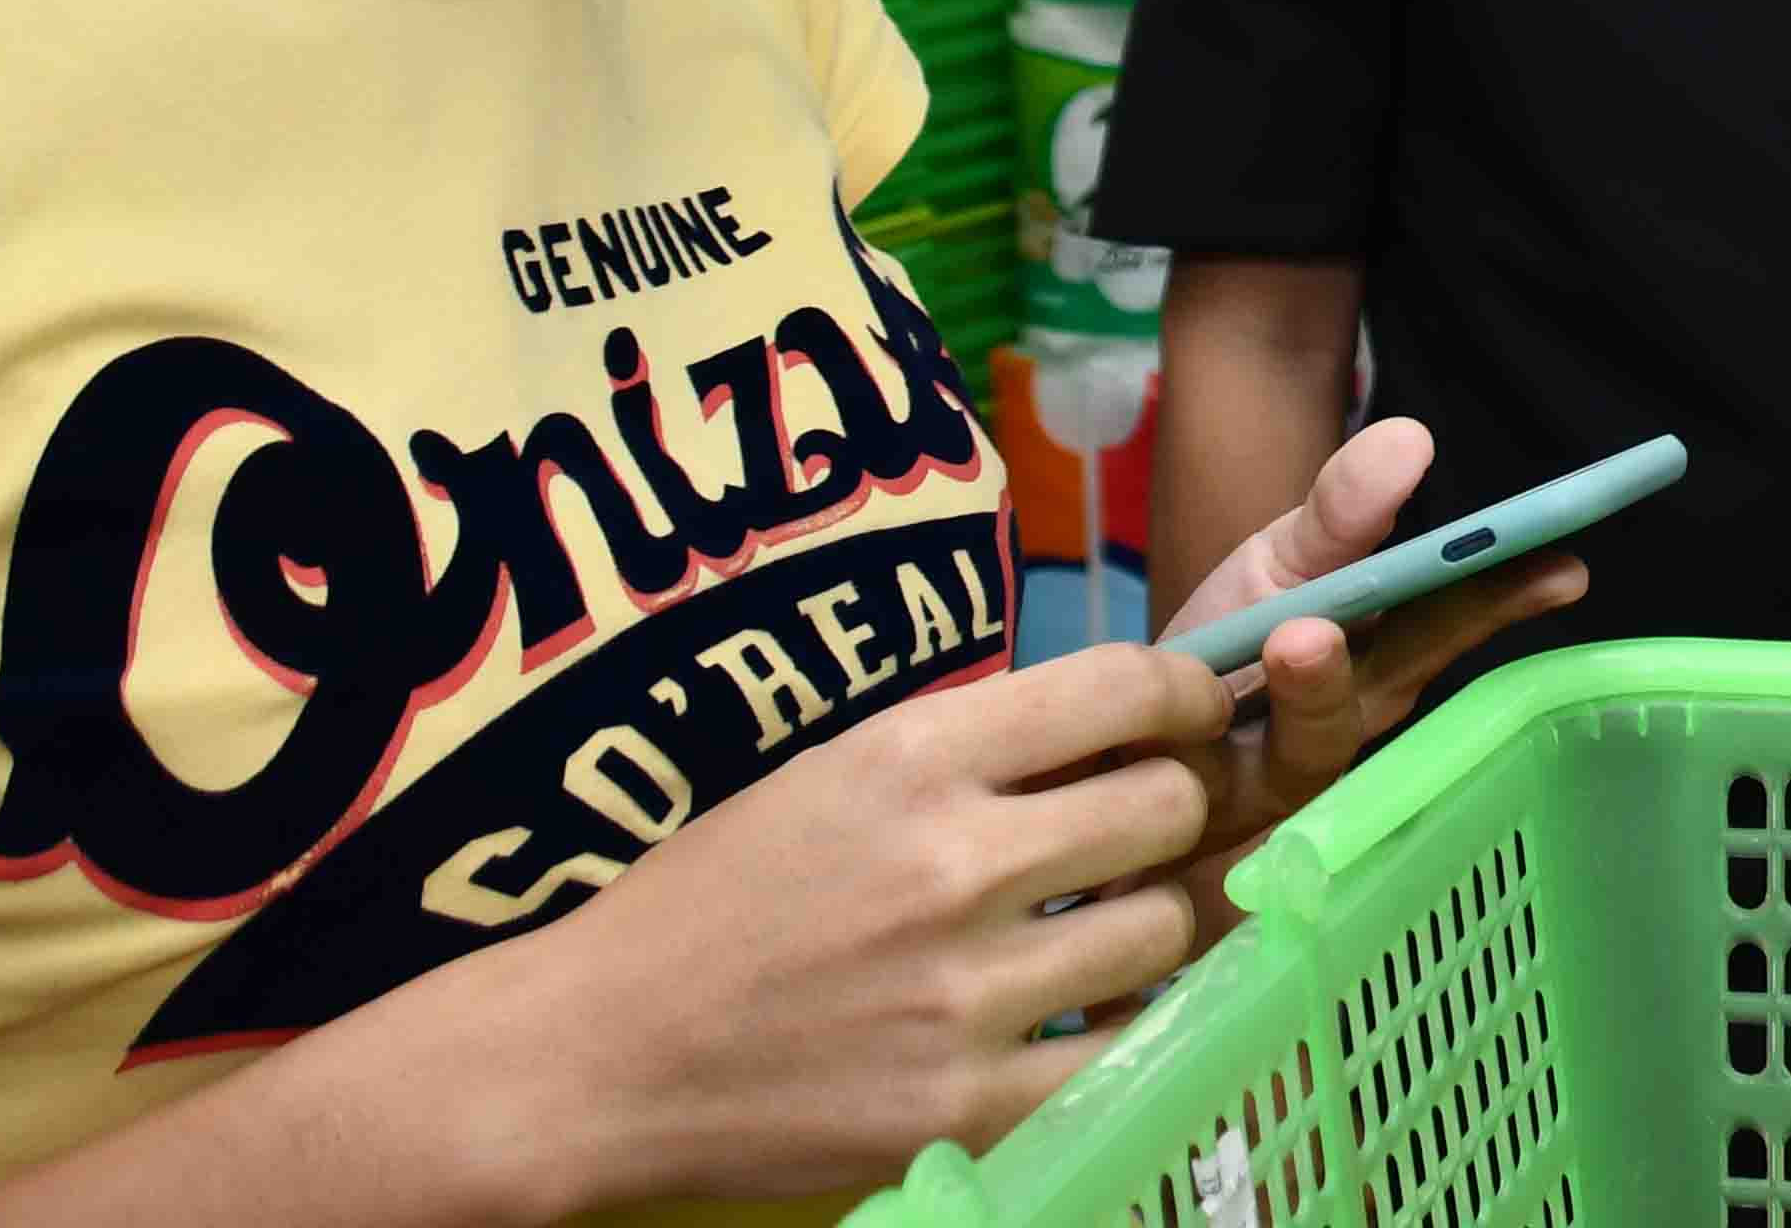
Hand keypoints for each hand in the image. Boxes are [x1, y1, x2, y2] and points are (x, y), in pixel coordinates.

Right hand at [523, 639, 1234, 1209]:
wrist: (595, 1057)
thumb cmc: (712, 902)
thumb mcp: (833, 774)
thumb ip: (973, 749)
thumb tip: (1122, 725)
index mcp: (912, 757)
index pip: (1121, 683)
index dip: (1187, 693)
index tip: (1195, 713)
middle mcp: (952, 863)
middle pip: (1167, 806)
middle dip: (1170, 809)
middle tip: (1139, 834)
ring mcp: (965, 994)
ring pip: (1164, 929)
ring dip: (1148, 923)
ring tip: (1098, 930)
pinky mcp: (966, 1108)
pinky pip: (1125, 1052)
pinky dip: (1120, 1030)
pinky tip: (1080, 1017)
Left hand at [1156, 419, 1588, 912]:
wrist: (1116, 744)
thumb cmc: (1219, 653)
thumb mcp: (1277, 563)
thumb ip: (1340, 510)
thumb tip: (1414, 436)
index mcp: (1384, 650)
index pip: (1459, 614)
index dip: (1511, 590)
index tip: (1567, 565)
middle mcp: (1355, 714)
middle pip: (1414, 670)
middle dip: (1462, 624)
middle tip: (1500, 576)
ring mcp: (1288, 773)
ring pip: (1321, 737)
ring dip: (1318, 686)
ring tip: (1303, 637)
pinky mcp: (1214, 817)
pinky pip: (1223, 791)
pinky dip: (1213, 744)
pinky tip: (1203, 705)